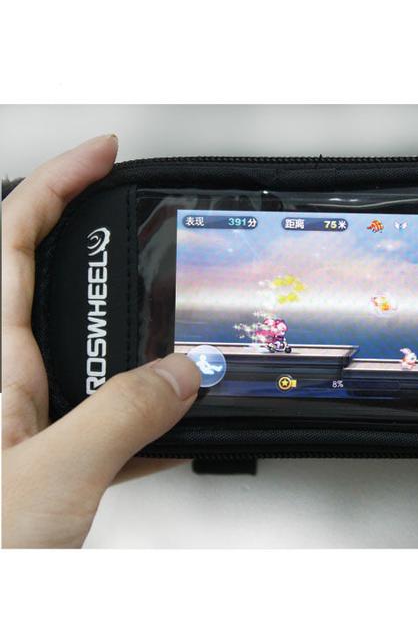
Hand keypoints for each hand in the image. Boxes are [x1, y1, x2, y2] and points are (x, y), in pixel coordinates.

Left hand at [2, 136, 200, 547]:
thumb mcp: (51, 476)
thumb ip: (124, 417)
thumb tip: (186, 372)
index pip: (13, 243)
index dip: (56, 186)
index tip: (101, 155)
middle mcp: (3, 382)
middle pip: (46, 282)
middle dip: (96, 244)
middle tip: (140, 221)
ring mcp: (25, 419)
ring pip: (84, 351)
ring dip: (134, 338)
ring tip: (177, 330)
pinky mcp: (48, 454)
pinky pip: (102, 409)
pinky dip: (141, 408)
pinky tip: (170, 424)